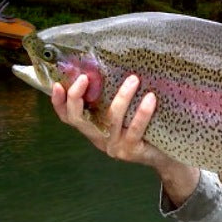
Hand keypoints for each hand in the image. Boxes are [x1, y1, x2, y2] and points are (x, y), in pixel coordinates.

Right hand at [51, 74, 199, 204]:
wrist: (164, 156)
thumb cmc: (143, 129)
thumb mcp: (124, 114)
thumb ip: (111, 99)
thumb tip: (110, 65)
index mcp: (93, 128)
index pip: (68, 117)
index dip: (59, 103)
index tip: (57, 84)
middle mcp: (99, 139)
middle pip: (78, 120)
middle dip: (76, 97)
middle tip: (85, 77)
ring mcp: (114, 146)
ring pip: (111, 119)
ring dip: (122, 97)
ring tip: (133, 79)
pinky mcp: (131, 151)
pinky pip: (135, 129)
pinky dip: (143, 112)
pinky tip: (150, 98)